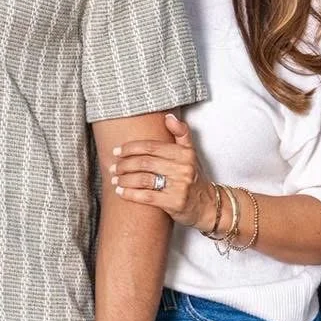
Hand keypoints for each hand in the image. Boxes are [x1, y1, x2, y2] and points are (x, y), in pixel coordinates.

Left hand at [110, 113, 208, 227]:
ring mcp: (179, 186)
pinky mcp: (174, 203)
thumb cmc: (193, 177)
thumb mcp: (191, 153)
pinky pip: (146, 196)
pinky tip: (121, 193)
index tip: (117, 151)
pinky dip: (130, 194)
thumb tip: (168, 116)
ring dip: (125, 179)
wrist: (207, 205)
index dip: (131, 148)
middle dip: (124, 165)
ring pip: (144, 179)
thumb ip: (181, 134)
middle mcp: (183, 168)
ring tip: (115, 180)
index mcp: (185, 153)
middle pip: (145, 163)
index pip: (151, 146)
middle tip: (113, 167)